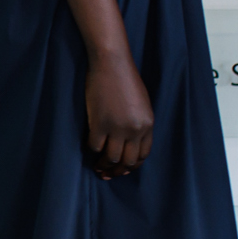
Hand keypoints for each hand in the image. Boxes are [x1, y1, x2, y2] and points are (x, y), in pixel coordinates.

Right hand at [83, 49, 154, 178]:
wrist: (112, 64)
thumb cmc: (126, 79)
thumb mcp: (142, 104)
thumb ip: (139, 123)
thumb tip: (129, 141)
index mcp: (148, 124)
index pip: (143, 155)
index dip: (133, 165)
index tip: (124, 169)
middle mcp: (135, 129)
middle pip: (128, 160)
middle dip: (118, 170)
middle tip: (109, 174)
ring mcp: (117, 127)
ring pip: (112, 157)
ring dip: (104, 165)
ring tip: (98, 167)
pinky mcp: (99, 123)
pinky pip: (95, 146)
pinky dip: (92, 151)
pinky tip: (90, 150)